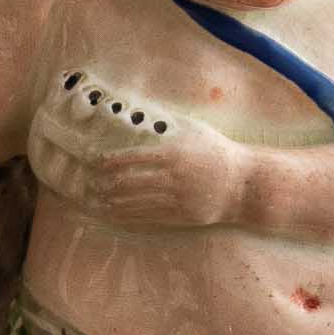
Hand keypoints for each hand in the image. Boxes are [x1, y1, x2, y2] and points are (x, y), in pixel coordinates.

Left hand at [27, 79, 243, 226]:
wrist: (244, 185)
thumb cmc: (216, 152)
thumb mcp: (194, 133)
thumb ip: (166, 129)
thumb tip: (136, 117)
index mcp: (176, 153)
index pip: (134, 158)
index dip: (110, 162)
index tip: (94, 161)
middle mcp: (174, 178)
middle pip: (130, 183)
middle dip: (105, 184)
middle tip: (88, 182)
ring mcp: (178, 200)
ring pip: (136, 203)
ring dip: (112, 201)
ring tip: (95, 198)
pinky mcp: (181, 217)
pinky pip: (148, 216)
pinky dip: (128, 214)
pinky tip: (114, 212)